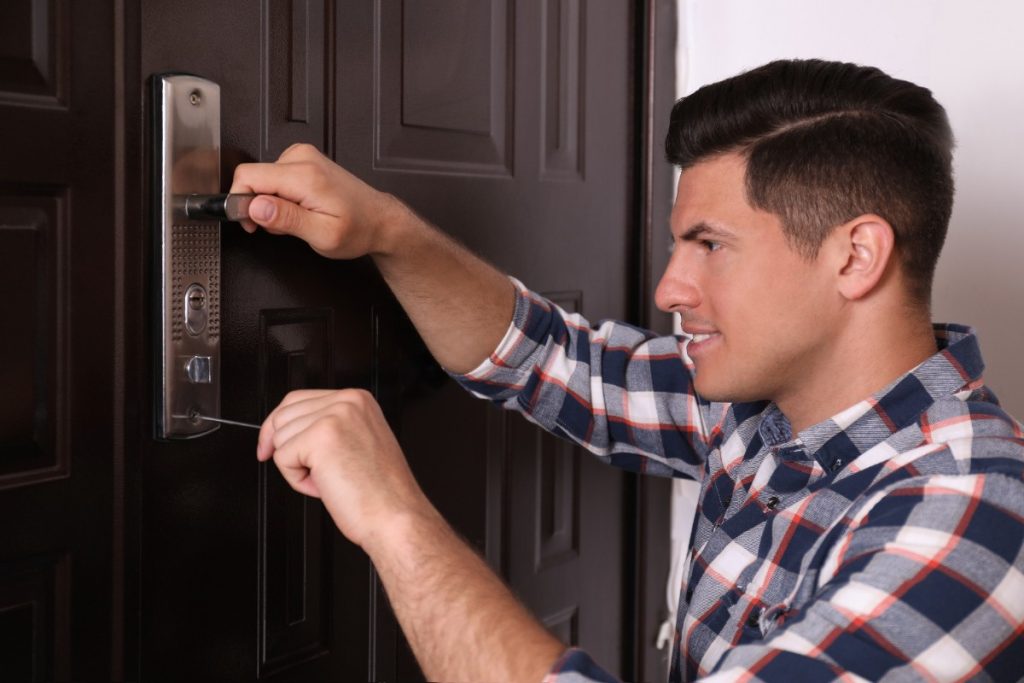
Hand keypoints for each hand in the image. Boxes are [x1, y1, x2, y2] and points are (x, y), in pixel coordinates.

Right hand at [230, 144, 401, 258]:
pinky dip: (280, 196)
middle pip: (253, 177)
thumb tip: (254, 207)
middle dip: (259, 207)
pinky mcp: (303, 160)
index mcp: (305, 176)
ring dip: (271, 204)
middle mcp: (302, 159)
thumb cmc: (358, 229)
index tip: (250, 224)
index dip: (241, 203)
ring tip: (297, 220)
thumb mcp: (322, 235)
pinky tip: (299, 209)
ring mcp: (303, 156)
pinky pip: (275, 177)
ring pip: (263, 179)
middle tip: (283, 227)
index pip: (248, 176)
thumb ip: (286, 219)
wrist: (380, 220)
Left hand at [257, 388, 431, 547]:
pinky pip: (282, 458)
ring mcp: (334, 416)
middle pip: (282, 416)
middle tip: (315, 473)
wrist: (395, 516)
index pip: (297, 400)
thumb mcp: (358, 442)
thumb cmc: (380, 493)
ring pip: (280, 437)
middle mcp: (347, 402)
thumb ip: (330, 426)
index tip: (270, 446)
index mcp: (358, 399)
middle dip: (287, 449)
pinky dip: (297, 480)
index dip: (279, 427)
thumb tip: (289, 428)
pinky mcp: (320, 437)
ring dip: (297, 467)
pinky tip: (325, 486)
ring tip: (329, 479)